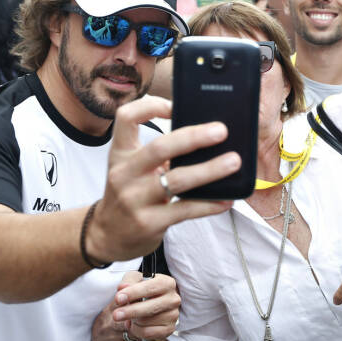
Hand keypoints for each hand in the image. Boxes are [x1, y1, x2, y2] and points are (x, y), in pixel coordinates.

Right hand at [88, 96, 240, 262]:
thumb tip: (207, 136)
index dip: (151, 106)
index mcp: (120, 153)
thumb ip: (160, 153)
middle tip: (221, 131)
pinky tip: (226, 199)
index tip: (176, 105)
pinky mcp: (149, 223)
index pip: (126, 117)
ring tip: (233, 162)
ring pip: (178, 180)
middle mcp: (124, 174)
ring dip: (210, 170)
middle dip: (194, 137)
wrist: (107, 235)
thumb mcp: (132, 168)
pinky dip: (210, 204)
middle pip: (160, 147)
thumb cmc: (130, 193)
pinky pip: (186, 210)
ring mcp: (135, 200)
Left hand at [91, 271, 179, 340]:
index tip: (118, 298)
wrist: (146, 307)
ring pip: (146, 322)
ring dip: (132, 321)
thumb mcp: (133, 281)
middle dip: (130, 311)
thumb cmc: (140, 291)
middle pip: (150, 307)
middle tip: (115, 315)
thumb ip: (127, 282)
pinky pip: (148, 333)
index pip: (150, 288)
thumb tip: (122, 287)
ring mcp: (173, 315)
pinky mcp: (170, 329)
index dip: (133, 293)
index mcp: (167, 283)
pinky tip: (134, 325)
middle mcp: (173, 299)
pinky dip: (136, 331)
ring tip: (129, 317)